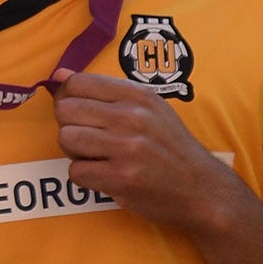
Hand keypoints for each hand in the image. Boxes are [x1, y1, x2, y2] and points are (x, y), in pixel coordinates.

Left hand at [53, 70, 237, 231]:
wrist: (204, 189)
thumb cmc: (170, 145)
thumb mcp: (147, 107)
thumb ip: (104, 89)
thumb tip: (59, 74)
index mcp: (136, 95)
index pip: (76, 83)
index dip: (68, 99)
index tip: (79, 113)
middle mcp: (131, 117)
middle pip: (65, 110)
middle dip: (69, 126)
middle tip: (89, 139)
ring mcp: (127, 148)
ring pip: (66, 138)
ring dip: (75, 152)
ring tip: (96, 157)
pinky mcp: (122, 178)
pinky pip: (75, 172)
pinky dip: (84, 176)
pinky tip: (105, 175)